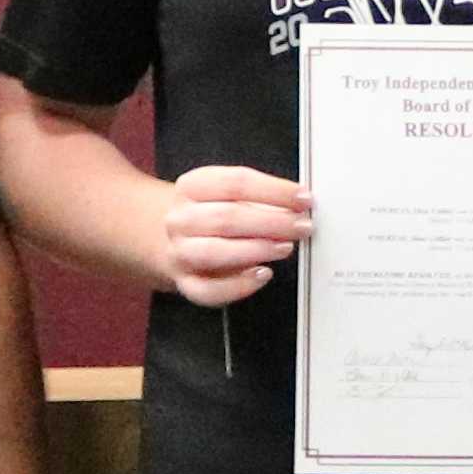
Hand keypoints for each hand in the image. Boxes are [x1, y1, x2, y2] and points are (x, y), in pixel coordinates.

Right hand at [155, 163, 311, 307]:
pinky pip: (208, 290)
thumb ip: (260, 197)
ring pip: (215, 252)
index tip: (303, 198)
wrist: (169, 238)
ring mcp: (180, 252)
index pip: (235, 182)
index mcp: (192, 187)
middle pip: (226, 217)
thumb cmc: (210, 213)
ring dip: (256, 250)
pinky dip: (238, 285)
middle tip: (301, 225)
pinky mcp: (185, 282)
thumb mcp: (227, 194)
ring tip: (285, 247)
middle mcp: (181, 219)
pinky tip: (262, 275)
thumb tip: (298, 204)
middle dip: (271, 222)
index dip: (274, 190)